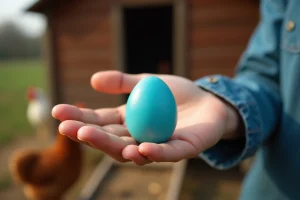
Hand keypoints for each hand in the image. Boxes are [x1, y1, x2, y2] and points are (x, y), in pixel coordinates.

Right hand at [52, 71, 240, 165]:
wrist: (211, 101)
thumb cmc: (177, 94)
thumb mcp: (148, 81)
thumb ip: (123, 82)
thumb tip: (93, 80)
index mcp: (129, 122)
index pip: (100, 122)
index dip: (80, 117)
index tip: (58, 111)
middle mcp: (139, 137)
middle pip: (111, 140)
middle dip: (88, 135)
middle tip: (68, 128)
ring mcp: (159, 146)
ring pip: (132, 151)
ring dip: (112, 146)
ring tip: (91, 136)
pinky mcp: (183, 150)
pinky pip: (167, 154)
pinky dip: (154, 153)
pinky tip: (139, 149)